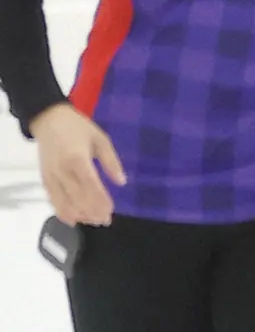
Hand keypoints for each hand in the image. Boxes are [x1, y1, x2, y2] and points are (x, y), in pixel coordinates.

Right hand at [30, 104, 126, 225]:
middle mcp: (62, 171)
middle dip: (92, 212)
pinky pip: (53, 202)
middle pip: (78, 199)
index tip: (111, 211)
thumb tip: (122, 182)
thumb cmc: (78, 128)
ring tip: (94, 221)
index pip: (90, 186)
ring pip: (64, 204)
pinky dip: (64, 213)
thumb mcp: (100, 138)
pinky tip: (75, 219)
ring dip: (80, 216)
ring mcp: (51, 177)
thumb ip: (111, 161)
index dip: (100, 201)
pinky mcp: (44, 180)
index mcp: (77, 158)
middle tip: (105, 221)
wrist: (50, 120)